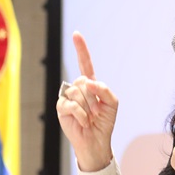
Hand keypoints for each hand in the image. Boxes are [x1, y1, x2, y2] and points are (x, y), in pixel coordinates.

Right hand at [56, 31, 117, 171]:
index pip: (85, 63)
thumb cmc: (105, 122)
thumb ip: (105, 89)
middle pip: (83, 81)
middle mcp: (77, 88)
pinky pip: (71, 104)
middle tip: (95, 110)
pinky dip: (81, 114)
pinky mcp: (61, 108)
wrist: (97, 141)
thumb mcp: (112, 103)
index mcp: (90, 84)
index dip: (81, 49)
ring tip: (89, 117)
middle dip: (93, 97)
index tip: (76, 34)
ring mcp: (68, 97)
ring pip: (77, 92)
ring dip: (87, 107)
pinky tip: (83, 121)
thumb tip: (89, 83)